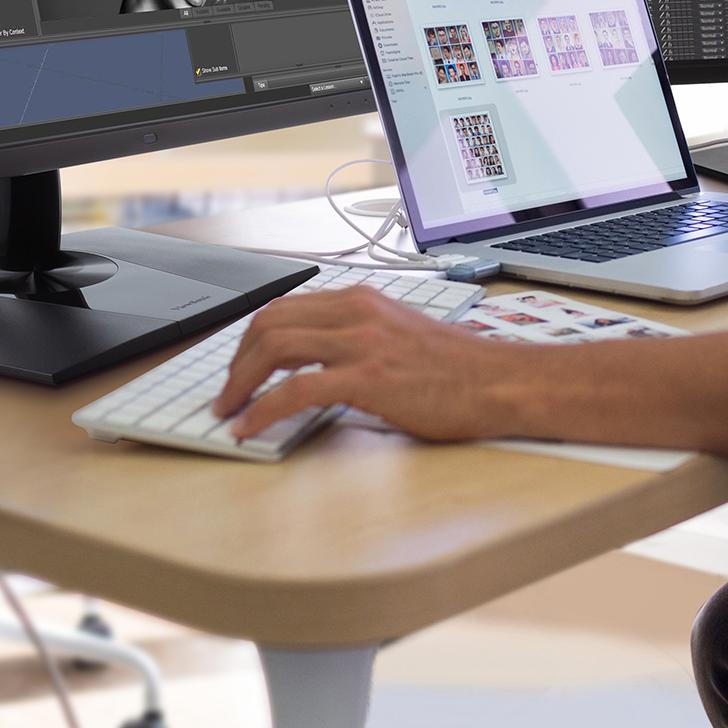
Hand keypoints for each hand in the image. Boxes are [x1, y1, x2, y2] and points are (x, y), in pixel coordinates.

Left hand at [211, 286, 514, 440]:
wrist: (501, 383)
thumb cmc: (460, 370)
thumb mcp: (402, 336)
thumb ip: (361, 339)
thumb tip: (319, 366)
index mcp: (363, 300)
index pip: (286, 307)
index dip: (251, 339)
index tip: (240, 368)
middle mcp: (358, 312)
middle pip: (270, 322)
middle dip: (236, 360)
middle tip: (227, 393)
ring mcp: (363, 342)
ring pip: (275, 347)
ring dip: (239, 382)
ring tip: (228, 411)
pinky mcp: (368, 377)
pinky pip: (296, 389)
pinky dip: (262, 409)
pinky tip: (249, 427)